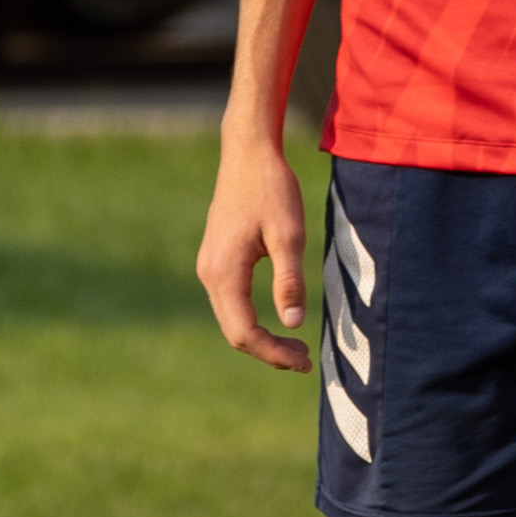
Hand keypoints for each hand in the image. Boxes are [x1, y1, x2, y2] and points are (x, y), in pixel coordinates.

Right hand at [195, 127, 313, 373]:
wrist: (247, 155)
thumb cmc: (271, 189)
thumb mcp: (289, 235)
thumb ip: (289, 280)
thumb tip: (292, 324)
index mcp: (224, 272)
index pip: (243, 332)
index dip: (272, 353)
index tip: (305, 361)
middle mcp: (210, 274)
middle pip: (234, 331)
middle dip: (268, 351)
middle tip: (306, 361)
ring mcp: (210, 267)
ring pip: (231, 319)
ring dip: (262, 337)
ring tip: (297, 348)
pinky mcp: (218, 261)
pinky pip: (232, 302)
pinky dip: (254, 319)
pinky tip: (280, 321)